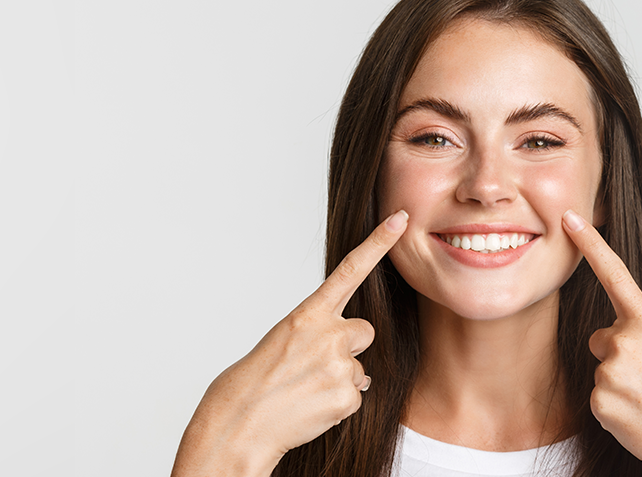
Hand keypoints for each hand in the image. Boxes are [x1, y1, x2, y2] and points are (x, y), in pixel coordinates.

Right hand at [171, 211, 406, 476]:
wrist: (240, 422)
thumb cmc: (257, 381)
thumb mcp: (284, 342)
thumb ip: (319, 335)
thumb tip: (355, 361)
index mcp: (307, 315)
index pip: (350, 270)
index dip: (378, 244)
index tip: (401, 220)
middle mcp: (328, 334)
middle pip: (365, 332)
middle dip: (350, 348)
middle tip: (313, 366)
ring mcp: (339, 366)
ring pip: (360, 369)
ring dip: (339, 380)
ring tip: (304, 390)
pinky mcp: (347, 396)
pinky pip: (355, 396)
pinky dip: (337, 405)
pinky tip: (311, 408)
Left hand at [563, 210, 641, 476]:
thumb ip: (637, 336)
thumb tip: (605, 339)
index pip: (615, 275)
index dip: (591, 244)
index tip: (569, 218)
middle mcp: (627, 341)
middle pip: (601, 339)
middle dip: (618, 356)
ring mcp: (611, 372)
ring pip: (600, 370)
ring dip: (618, 385)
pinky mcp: (599, 400)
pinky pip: (596, 397)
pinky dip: (613, 408)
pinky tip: (637, 416)